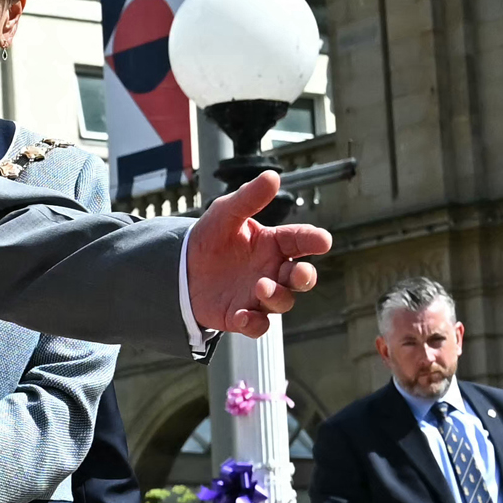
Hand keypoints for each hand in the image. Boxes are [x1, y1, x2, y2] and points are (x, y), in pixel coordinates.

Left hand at [178, 169, 333, 338]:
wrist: (179, 267)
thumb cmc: (209, 237)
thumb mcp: (225, 212)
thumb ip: (249, 198)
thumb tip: (273, 176)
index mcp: (274, 244)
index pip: (301, 240)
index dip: (314, 240)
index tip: (323, 241)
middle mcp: (272, 270)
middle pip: (301, 277)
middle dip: (305, 276)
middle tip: (298, 272)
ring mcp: (259, 295)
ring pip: (283, 302)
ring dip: (277, 296)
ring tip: (260, 286)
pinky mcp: (242, 315)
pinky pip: (258, 326)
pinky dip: (254, 324)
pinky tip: (242, 316)